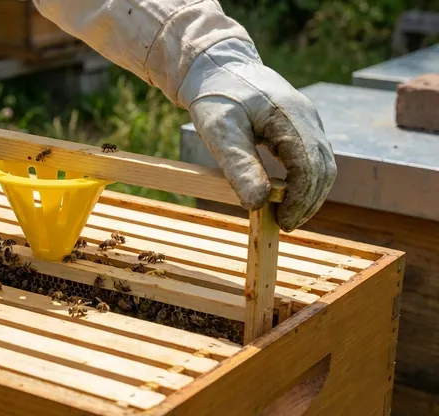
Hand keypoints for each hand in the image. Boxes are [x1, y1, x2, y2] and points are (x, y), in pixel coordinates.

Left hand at [179, 38, 336, 231]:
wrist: (216, 67)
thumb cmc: (215, 97)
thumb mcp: (220, 133)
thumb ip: (240, 166)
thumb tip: (259, 204)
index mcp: (290, 116)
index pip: (310, 167)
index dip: (300, 200)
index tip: (282, 222)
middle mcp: (307, 117)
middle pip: (324, 169)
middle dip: (307, 202)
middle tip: (283, 225)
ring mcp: (307, 121)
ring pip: (322, 165)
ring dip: (308, 194)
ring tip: (284, 216)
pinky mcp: (300, 126)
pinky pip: (312, 158)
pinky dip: (303, 181)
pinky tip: (284, 196)